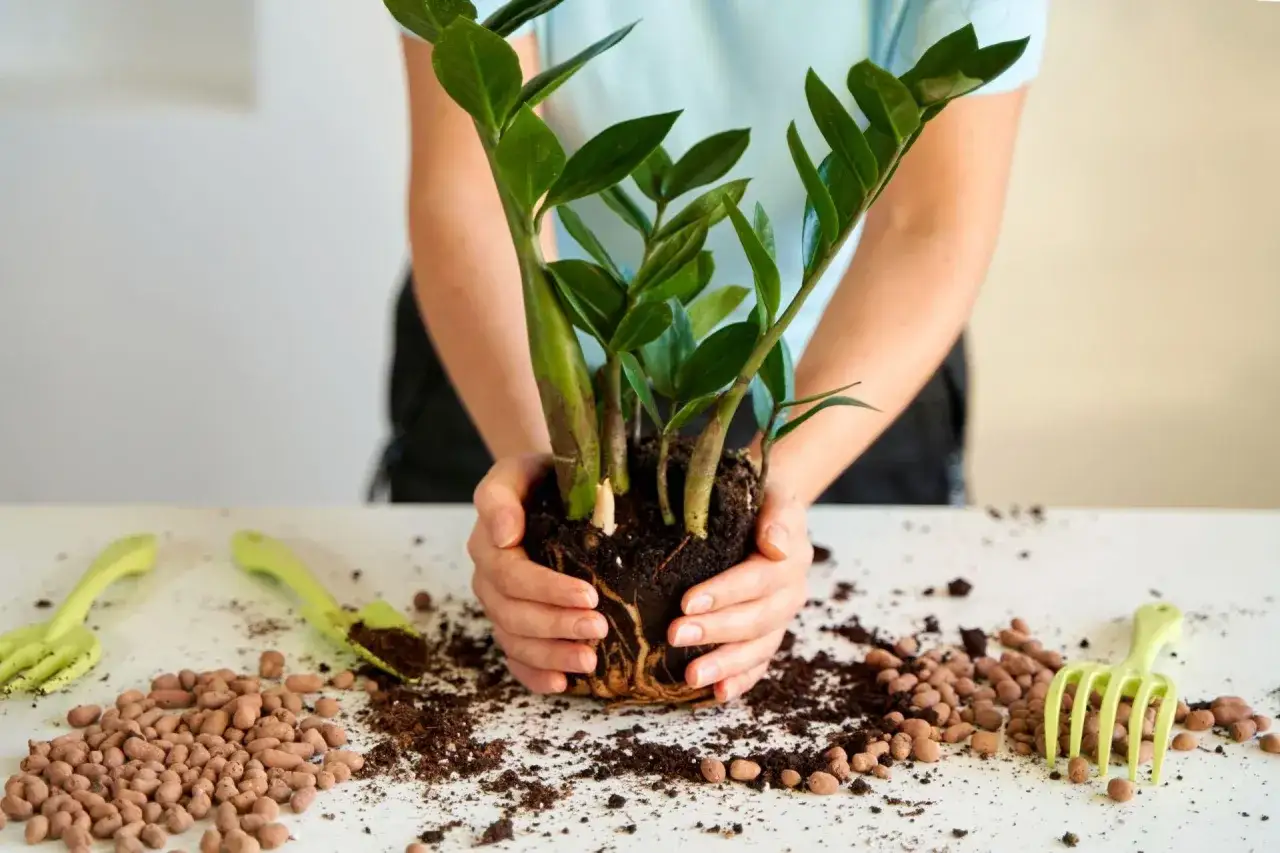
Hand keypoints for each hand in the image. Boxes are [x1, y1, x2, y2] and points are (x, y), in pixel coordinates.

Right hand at [467, 454, 607, 693]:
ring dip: (551, 655)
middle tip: (598, 630)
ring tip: (589, 661)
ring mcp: (500, 605)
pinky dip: (535, 674)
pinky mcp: (514, 623)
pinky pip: (516, 658)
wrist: (546, 486)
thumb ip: (500, 497)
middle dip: (557, 627)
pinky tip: (561, 683)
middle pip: (514, 615)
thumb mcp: (518, 470)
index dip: (547, 590)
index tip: (588, 595)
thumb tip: (504, 535)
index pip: (511, 576)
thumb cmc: (539, 477)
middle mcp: (489, 579)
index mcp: (489, 544)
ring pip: (515, 641)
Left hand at [668, 487, 811, 702]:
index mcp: (790, 560)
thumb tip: (775, 544)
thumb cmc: (762, 499)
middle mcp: (790, 594)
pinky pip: (759, 663)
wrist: (773, 512)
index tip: (687, 602)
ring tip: (691, 677)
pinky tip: (717, 693)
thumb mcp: (774, 493)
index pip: (756, 580)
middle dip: (714, 631)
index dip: (724, 593)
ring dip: (725, 665)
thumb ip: (778, 515)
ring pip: (757, 648)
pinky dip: (741, 680)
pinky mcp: (769, 635)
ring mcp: (781, 619)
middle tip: (674, 636)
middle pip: (754, 619)